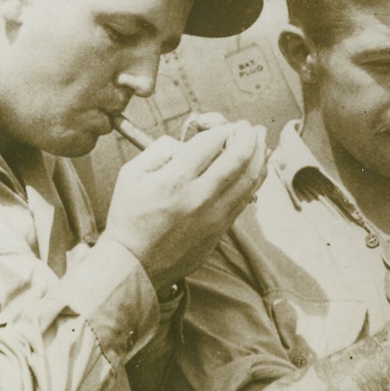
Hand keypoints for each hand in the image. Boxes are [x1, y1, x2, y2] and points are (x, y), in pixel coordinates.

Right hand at [103, 120, 266, 291]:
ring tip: (260, 137)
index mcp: (174, 181)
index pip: (210, 143)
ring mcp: (214, 216)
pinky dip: (256, 177)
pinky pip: (246, 198)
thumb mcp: (131, 175)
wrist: (134, 265)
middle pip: (238, 158)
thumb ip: (160, 150)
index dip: (221, 128)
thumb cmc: (129, 217)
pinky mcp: (221, 230)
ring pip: (249, 179)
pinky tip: (258, 164)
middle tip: (247, 126)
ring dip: (259, 153)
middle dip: (247, 135)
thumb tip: (187, 141)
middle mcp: (199, 198)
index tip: (221, 125)